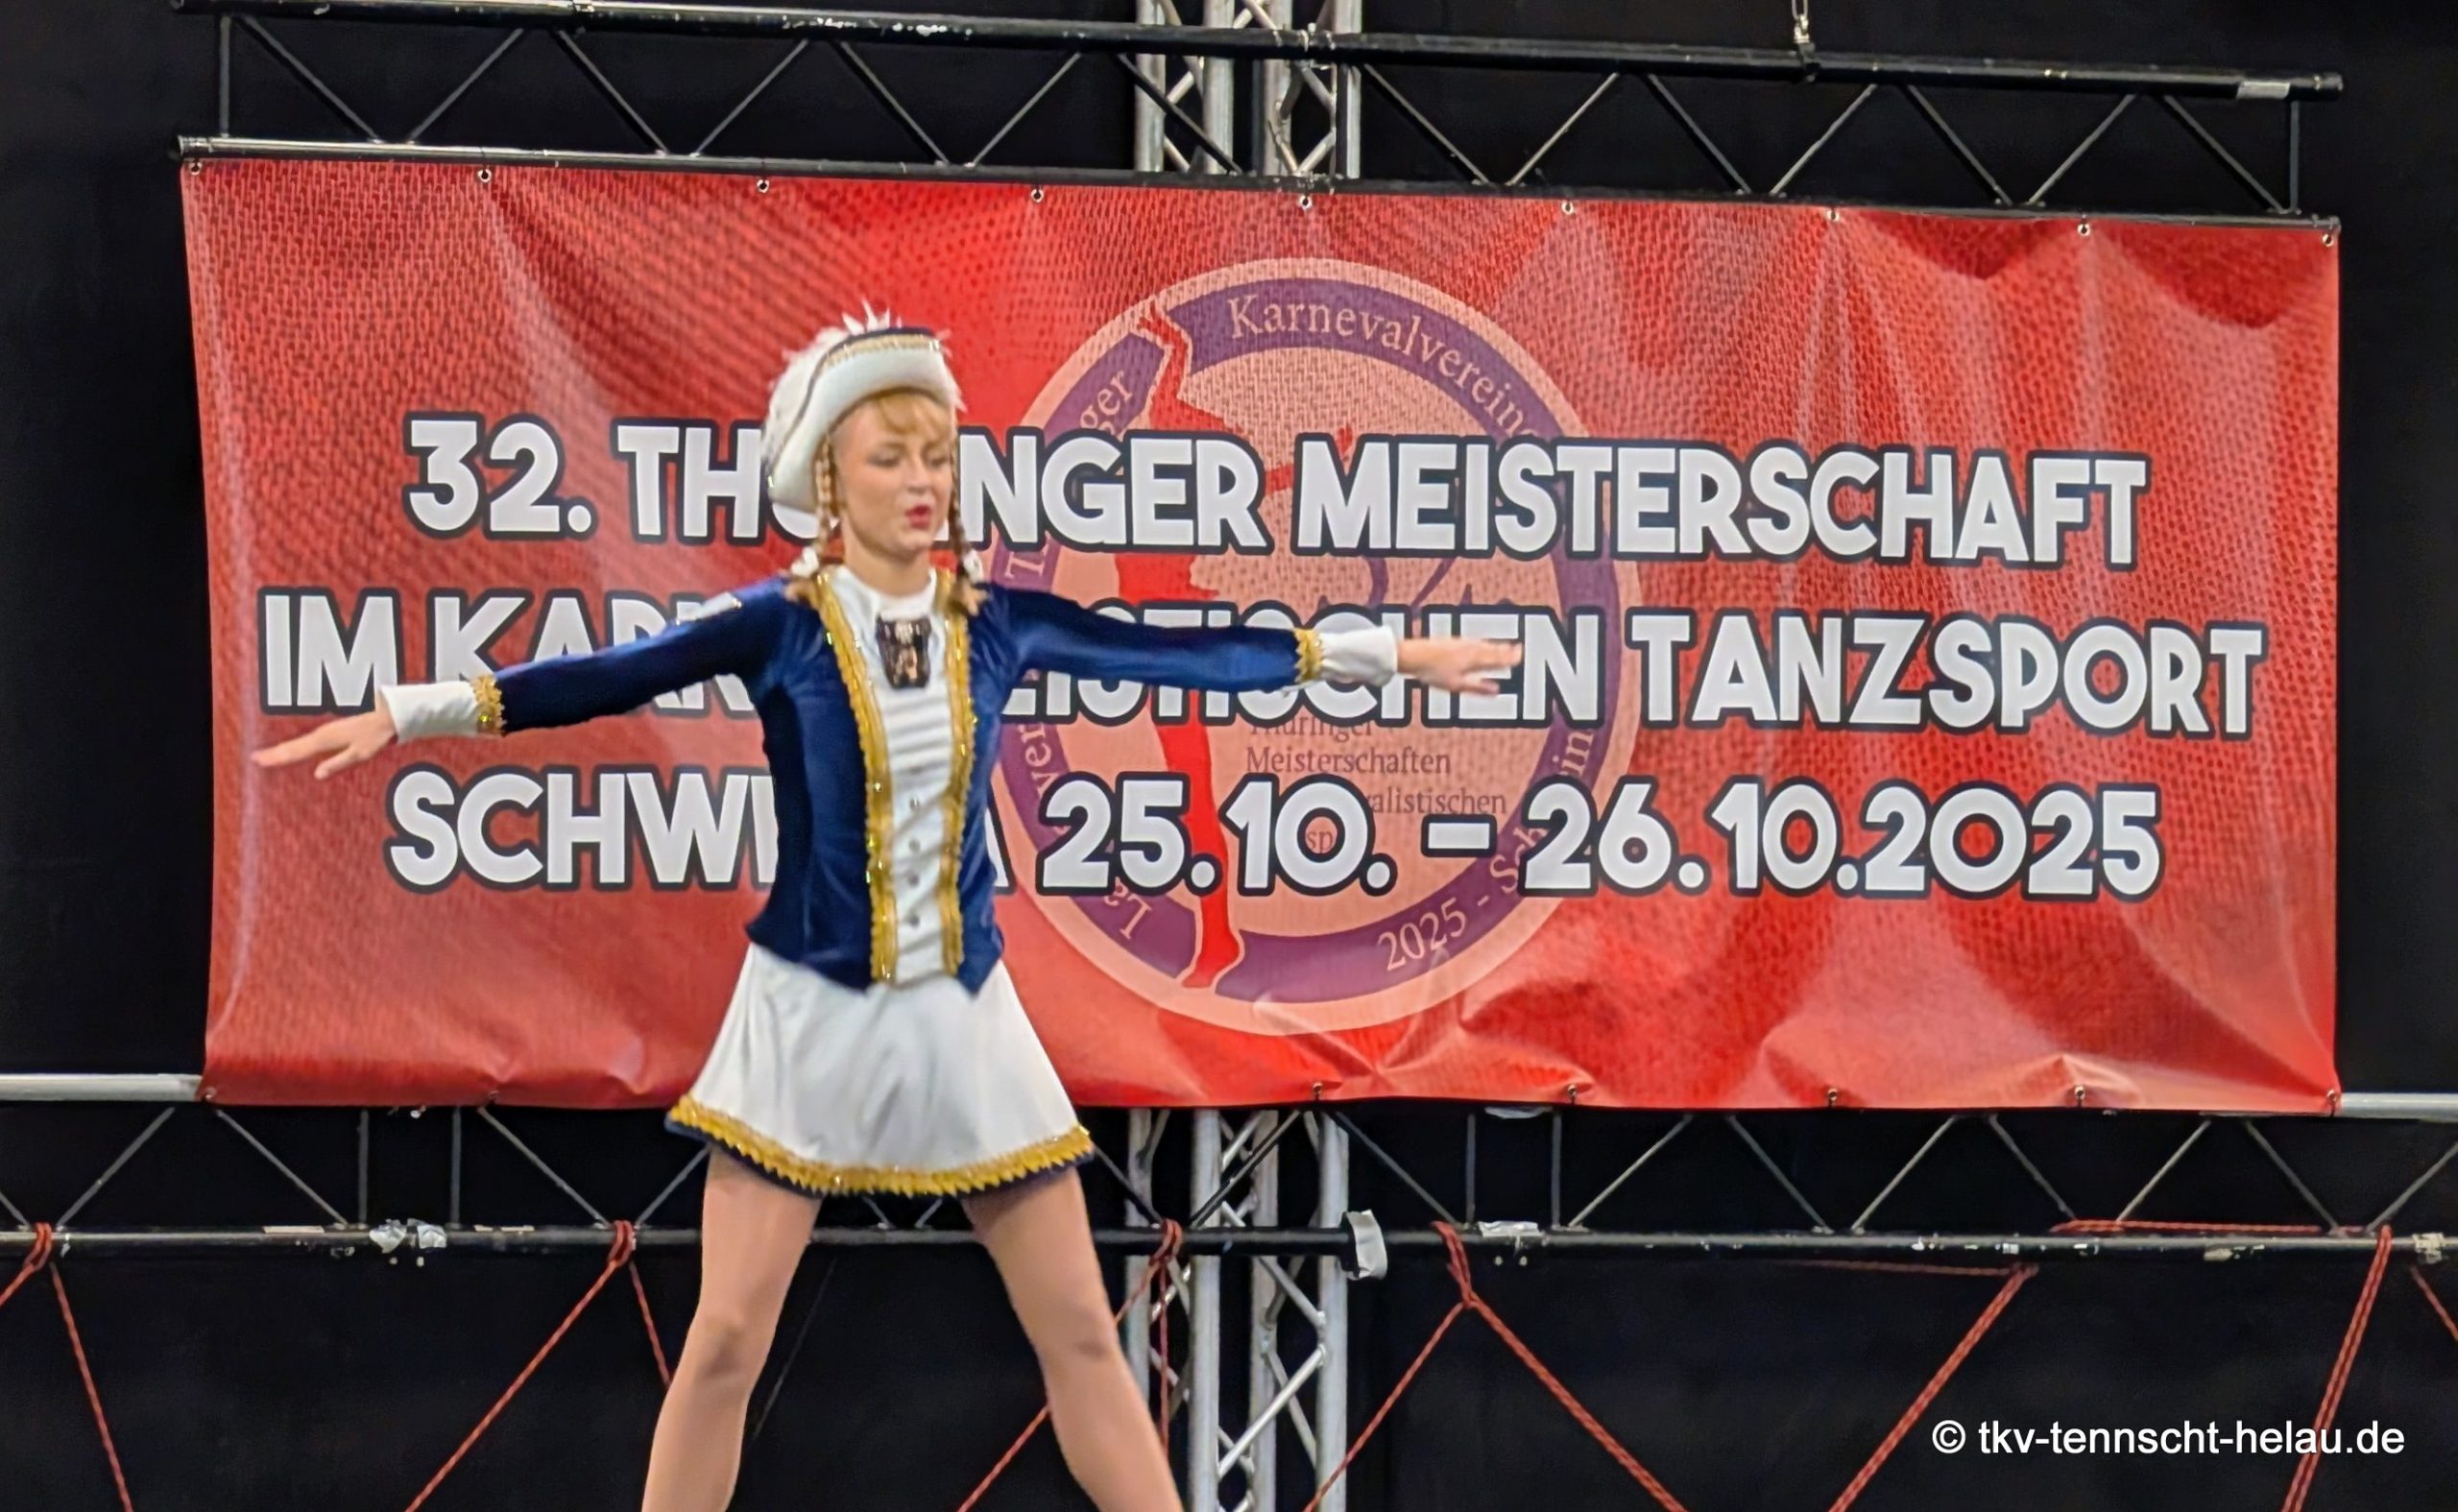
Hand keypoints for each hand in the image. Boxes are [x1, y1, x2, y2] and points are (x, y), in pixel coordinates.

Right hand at [251, 707, 397, 779]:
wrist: (388, 714)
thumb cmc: (376, 736)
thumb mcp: (360, 754)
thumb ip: (338, 763)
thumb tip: (318, 774)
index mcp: (325, 740)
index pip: (296, 751)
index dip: (276, 757)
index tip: (258, 760)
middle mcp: (321, 733)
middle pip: (292, 746)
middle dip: (273, 753)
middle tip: (255, 758)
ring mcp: (325, 731)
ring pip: (298, 742)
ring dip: (281, 749)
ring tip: (266, 755)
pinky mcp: (331, 730)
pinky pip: (307, 740)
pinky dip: (295, 745)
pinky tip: (292, 749)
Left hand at [1397, 637, 1520, 692]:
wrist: (1412, 655)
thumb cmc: (1433, 672)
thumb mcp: (1456, 685)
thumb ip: (1477, 687)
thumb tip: (1496, 690)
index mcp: (1474, 659)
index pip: (1497, 658)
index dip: (1509, 658)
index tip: (1520, 656)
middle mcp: (1470, 648)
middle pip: (1492, 649)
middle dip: (1506, 650)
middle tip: (1519, 648)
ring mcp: (1461, 643)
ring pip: (1483, 644)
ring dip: (1496, 646)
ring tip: (1504, 646)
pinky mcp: (1452, 641)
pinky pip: (1474, 642)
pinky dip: (1483, 644)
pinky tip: (1480, 644)